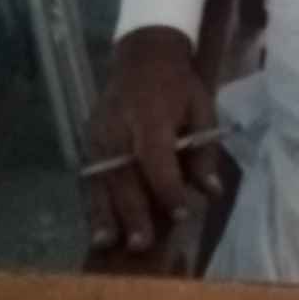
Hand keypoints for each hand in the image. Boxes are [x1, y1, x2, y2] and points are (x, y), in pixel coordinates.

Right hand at [85, 26, 221, 252]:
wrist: (143, 55)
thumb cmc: (178, 84)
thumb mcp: (202, 107)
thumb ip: (204, 150)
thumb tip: (211, 191)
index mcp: (151, 115)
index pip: (156, 156)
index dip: (167, 186)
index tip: (180, 213)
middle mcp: (119, 127)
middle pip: (123, 174)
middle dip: (133, 211)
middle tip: (142, 244)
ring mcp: (98, 134)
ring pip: (100, 180)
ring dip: (105, 214)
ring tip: (109, 244)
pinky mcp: (87, 141)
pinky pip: (89, 177)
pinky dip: (93, 203)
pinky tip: (99, 229)